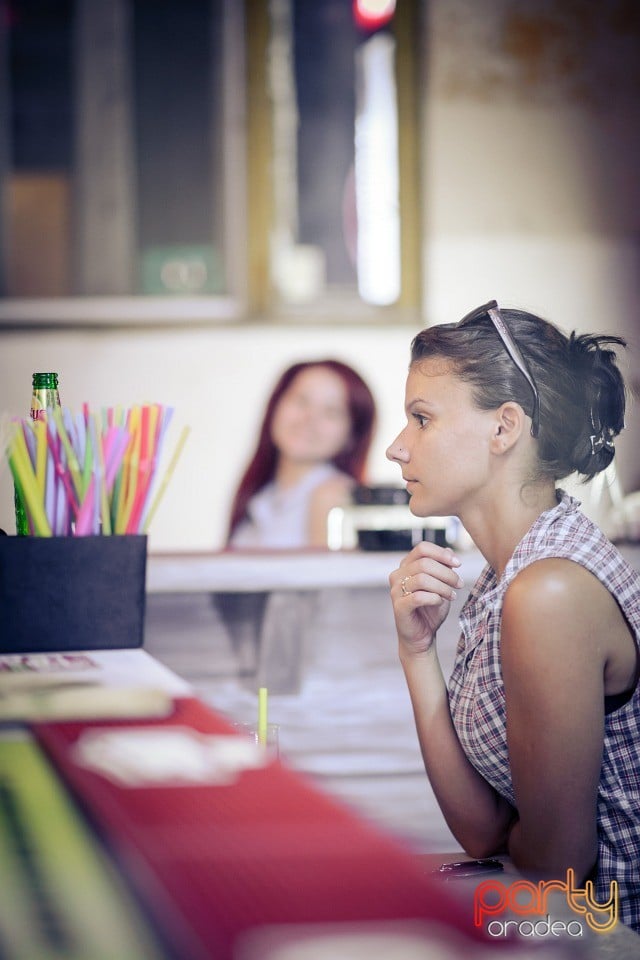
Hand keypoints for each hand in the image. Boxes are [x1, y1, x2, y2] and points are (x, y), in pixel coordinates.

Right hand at [389, 542, 462, 656]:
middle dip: (447, 573)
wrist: (423, 636)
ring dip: (443, 587)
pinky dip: (434, 598)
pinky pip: (419, 596)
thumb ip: (443, 567)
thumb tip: (449, 550)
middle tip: (459, 584)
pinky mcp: (399, 606)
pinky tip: (440, 602)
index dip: (441, 553)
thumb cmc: (431, 608)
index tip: (459, 563)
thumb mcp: (441, 585)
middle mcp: (398, 575)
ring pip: (422, 579)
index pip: (422, 548)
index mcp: (407, 566)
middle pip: (424, 563)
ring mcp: (396, 591)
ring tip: (452, 596)